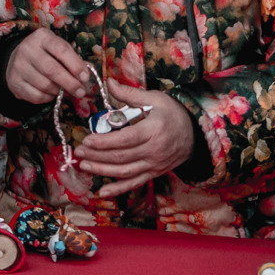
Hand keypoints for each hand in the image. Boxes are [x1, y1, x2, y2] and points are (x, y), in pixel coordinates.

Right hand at [3, 28, 94, 105]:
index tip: (85, 77)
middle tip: (80, 91)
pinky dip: (48, 98)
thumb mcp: (59, 49)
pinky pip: (36, 96)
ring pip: (44, 85)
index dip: (75, 65)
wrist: (17, 58)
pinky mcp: (14, 82)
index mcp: (42, 37)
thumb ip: (73, 60)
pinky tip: (51, 93)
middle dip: (70, 83)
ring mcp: (18, 66)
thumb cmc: (46, 53)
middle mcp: (27, 49)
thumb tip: (85, 78)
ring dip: (59, 91)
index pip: (61, 50)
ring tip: (64, 90)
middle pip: (51, 69)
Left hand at [56, 83, 197, 199]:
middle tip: (79, 152)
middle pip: (121, 157)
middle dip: (97, 156)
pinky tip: (103, 192)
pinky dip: (119, 189)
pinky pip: (135, 183)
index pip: (125, 139)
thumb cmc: (172, 114)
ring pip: (125, 172)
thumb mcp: (154, 99)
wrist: (194, 134)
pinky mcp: (154, 173)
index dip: (104, 142)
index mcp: (154, 130)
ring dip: (102, 170)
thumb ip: (129, 93)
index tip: (87, 140)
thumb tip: (108, 82)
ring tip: (84, 166)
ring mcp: (154, 164)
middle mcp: (155, 150)